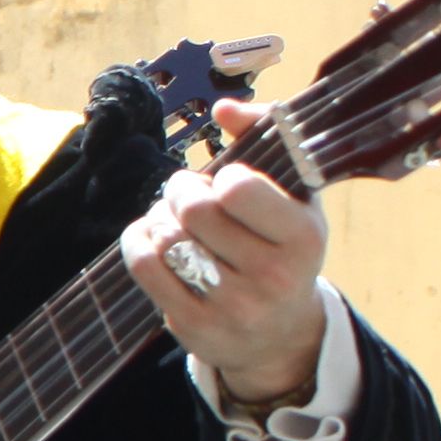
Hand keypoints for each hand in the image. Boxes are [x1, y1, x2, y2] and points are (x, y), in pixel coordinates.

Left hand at [124, 106, 329, 408]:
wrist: (278, 333)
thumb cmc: (282, 248)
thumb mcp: (296, 197)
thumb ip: (267, 138)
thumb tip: (224, 107)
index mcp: (303, 239)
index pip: (238, 189)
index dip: (223, 177)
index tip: (227, 181)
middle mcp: (272, 277)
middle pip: (195, 211)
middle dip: (181, 190)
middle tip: (185, 190)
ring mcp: (231, 306)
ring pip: (166, 238)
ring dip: (159, 215)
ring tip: (172, 214)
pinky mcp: (193, 326)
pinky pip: (144, 267)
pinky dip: (137, 240)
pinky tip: (150, 234)